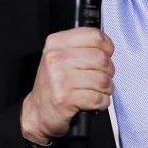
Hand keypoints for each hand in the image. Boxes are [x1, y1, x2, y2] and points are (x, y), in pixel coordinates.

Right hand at [20, 27, 114, 143]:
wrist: (38, 111)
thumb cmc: (54, 83)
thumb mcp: (60, 57)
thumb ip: (80, 47)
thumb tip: (107, 47)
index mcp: (56, 43)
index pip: (94, 36)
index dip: (107, 46)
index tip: (108, 53)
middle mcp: (56, 58)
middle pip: (101, 58)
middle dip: (109, 70)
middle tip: (104, 76)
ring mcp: (60, 79)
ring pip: (102, 80)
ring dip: (107, 88)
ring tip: (100, 90)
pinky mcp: (65, 99)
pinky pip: (97, 98)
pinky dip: (102, 102)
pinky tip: (96, 101)